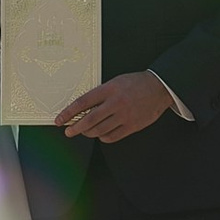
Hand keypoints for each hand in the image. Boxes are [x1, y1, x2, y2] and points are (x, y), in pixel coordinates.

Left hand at [55, 70, 176, 144]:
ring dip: (88, 133)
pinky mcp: (132, 126)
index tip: (60, 119)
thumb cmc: (135, 83)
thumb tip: (82, 109)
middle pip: (89, 120)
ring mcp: (124, 116)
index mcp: (109, 89)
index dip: (68, 113)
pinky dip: (103, 137)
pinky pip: (112, 137)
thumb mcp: (115, 82)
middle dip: (75, 128)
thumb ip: (100, 95)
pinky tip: (101, 134)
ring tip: (85, 131)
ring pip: (99, 130)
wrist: (159, 88)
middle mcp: (115, 103)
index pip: (83, 103)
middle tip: (68, 131)